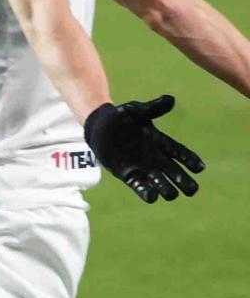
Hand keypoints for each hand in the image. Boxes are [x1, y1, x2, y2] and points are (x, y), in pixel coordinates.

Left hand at [83, 94, 203, 202]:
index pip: (180, 152)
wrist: (99, 125)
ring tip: (171, 194)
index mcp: (160, 142)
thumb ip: (153, 108)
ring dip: (165, 188)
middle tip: (192, 190)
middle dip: (183, 181)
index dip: (190, 160)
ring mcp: (141, 167)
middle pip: (174, 172)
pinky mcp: (127, 174)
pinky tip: (152, 197)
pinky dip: (145, 191)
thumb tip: (170, 100)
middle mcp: (154, 157)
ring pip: (158, 181)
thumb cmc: (121, 117)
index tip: (200, 168)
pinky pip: (138, 185)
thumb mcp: (136, 110)